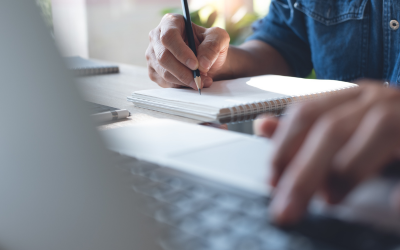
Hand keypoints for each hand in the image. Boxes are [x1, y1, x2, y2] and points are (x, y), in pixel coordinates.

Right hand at [146, 13, 229, 89]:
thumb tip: (202, 63)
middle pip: (163, 57)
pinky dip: (181, 86)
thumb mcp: (219, 38)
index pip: (169, 36)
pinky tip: (193, 83)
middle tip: (200, 79)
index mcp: (170, 22)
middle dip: (183, 72)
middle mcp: (156, 37)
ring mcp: (153, 55)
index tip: (195, 65)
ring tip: (202, 81)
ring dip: (185, 81)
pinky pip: (165, 83)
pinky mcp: (154, 71)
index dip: (181, 52)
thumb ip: (213, 46)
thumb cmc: (210, 45)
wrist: (206, 60)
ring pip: (164, 73)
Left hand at [255, 81, 399, 224]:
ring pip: (378, 130)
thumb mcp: (340, 128)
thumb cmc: (383, 132)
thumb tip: (262, 125)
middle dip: (305, 170)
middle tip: (288, 207)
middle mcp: (378, 98)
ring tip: (331, 200)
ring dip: (349, 170)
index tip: (272, 180)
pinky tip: (394, 203)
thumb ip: (302, 130)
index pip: (306, 112)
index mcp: (351, 96)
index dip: (284, 146)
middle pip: (333, 126)